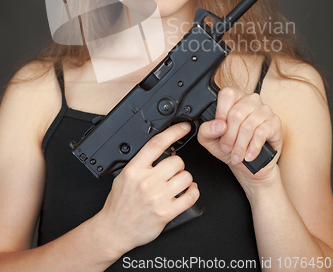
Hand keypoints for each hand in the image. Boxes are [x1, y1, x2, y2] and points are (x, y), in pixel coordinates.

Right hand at [99, 123, 198, 253]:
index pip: (157, 144)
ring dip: (185, 179)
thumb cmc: (119, 203)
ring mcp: (157, 198)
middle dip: (178, 165)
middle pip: (176, 161)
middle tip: (172, 172)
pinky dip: (193, 192)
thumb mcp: (124, 175)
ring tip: (178, 183)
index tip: (183, 127)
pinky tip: (187, 192)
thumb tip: (164, 149)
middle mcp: (146, 182)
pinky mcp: (166, 213)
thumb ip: (142, 162)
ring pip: (186, 177)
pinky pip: (190, 197)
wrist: (114, 230)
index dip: (173, 132)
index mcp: (134, 169)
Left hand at [197, 87, 281, 186]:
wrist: (250, 165)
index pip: (227, 94)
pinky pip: (261, 133)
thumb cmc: (230, 147)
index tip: (219, 130)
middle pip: (236, 114)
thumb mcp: (210, 140)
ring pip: (248, 126)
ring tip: (237, 156)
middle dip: (229, 136)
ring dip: (240, 146)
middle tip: (226, 148)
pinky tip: (248, 155)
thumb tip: (218, 125)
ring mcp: (264, 110)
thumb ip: (206, 130)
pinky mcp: (274, 122)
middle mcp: (251, 100)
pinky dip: (252, 148)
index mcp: (235, 97)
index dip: (221, 113)